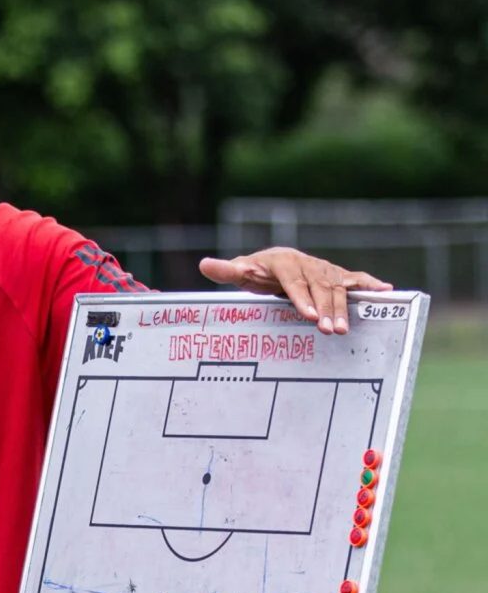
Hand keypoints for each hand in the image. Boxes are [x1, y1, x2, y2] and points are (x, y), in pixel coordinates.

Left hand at [199, 247, 392, 334]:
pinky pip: (357, 280)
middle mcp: (308, 263)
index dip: (300, 297)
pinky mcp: (338, 276)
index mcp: (284, 262)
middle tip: (328, 330)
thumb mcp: (241, 272)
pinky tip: (387, 291)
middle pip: (318, 286)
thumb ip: (226, 271)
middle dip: (324, 308)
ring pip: (338, 288)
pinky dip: (372, 285)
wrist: (277, 262)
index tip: (306, 315)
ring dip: (343, 308)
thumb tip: (204, 264)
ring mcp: (325, 269)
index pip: (292, 280)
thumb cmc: (257, 272)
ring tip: (343, 330)